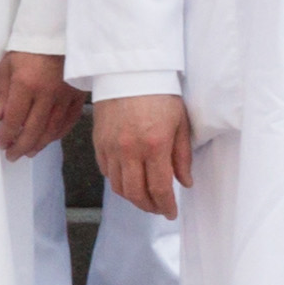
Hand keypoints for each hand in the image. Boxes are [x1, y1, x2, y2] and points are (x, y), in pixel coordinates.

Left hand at [0, 52, 84, 159]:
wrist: (56, 34)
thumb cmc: (28, 48)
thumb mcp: (7, 67)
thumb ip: (1, 95)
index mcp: (26, 84)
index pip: (14, 120)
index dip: (7, 136)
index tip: (2, 144)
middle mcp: (47, 93)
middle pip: (33, 129)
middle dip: (21, 146)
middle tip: (13, 155)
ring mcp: (65, 95)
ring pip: (52, 129)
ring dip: (39, 144)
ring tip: (29, 151)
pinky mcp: (77, 94)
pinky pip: (69, 120)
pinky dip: (58, 133)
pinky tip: (49, 139)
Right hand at [94, 94, 191, 218]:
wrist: (129, 72)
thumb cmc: (159, 93)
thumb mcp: (180, 122)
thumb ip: (182, 156)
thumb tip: (185, 181)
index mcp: (155, 145)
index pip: (160, 188)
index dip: (166, 206)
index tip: (171, 212)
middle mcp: (130, 150)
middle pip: (135, 193)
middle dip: (149, 206)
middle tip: (158, 209)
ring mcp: (111, 147)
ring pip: (118, 186)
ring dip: (132, 197)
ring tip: (144, 197)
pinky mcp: (99, 142)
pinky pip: (106, 172)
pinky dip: (118, 181)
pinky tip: (129, 179)